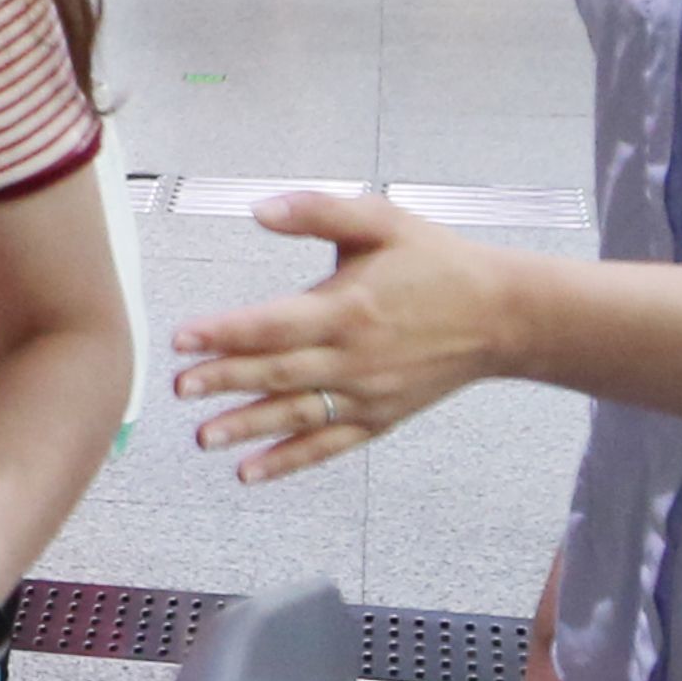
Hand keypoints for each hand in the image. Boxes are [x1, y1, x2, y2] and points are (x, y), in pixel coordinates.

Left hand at [166, 189, 530, 479]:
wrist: (502, 316)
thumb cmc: (437, 263)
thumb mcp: (381, 221)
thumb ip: (318, 212)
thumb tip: (258, 209)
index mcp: (348, 308)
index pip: (274, 324)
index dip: (225, 333)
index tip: (182, 338)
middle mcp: (354, 357)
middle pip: (277, 373)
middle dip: (225, 381)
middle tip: (179, 388)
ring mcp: (366, 394)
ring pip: (296, 414)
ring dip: (247, 427)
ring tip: (202, 437)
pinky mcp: (379, 417)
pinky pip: (327, 444)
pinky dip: (288, 460)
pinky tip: (248, 471)